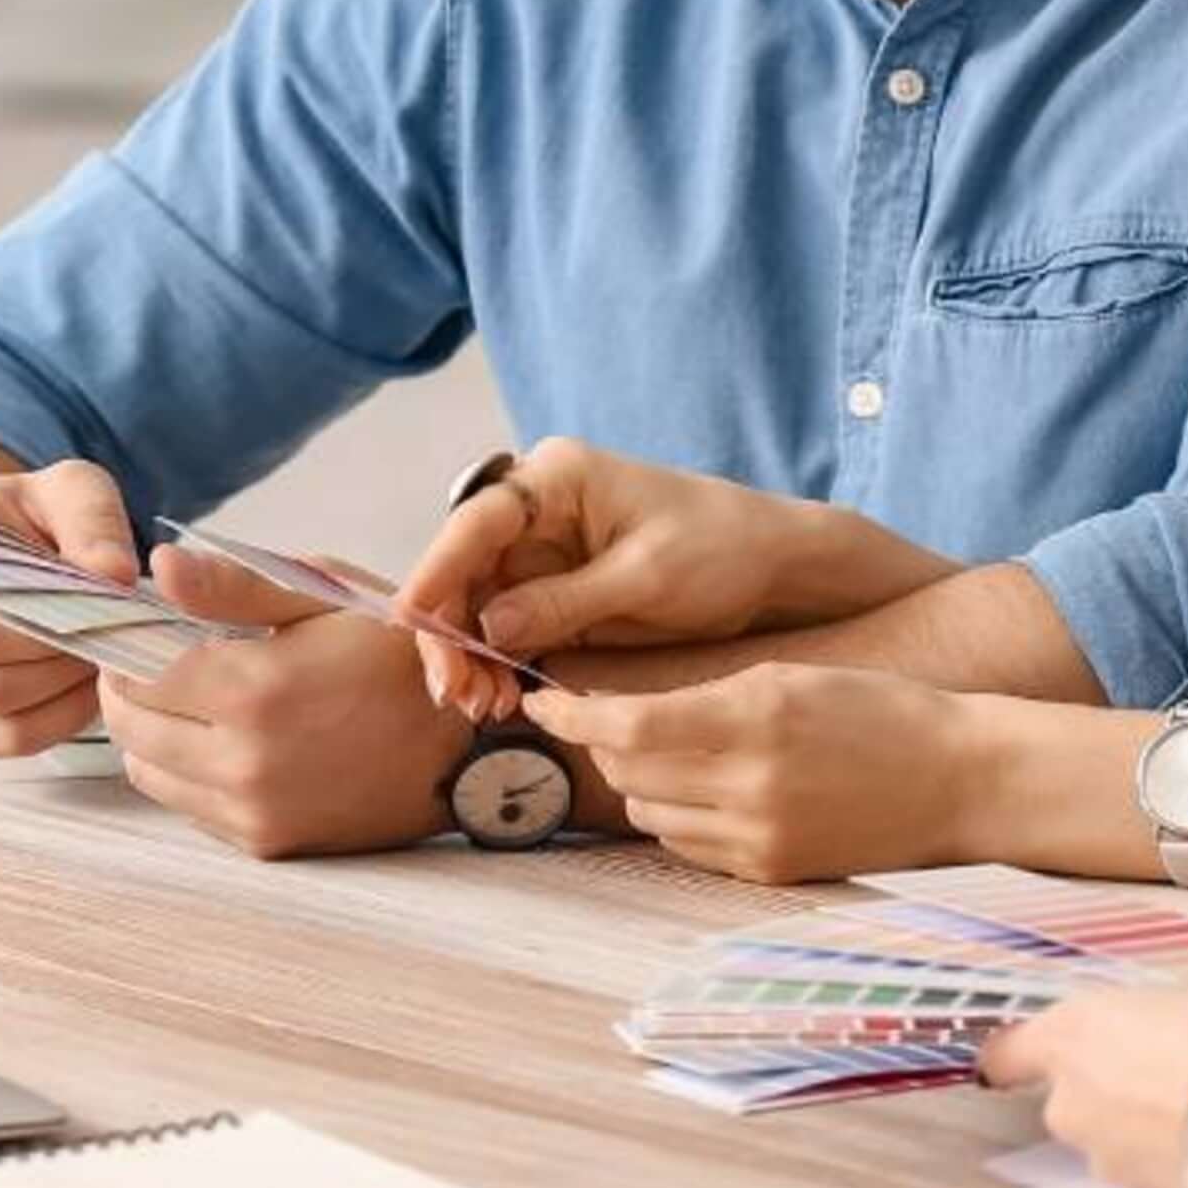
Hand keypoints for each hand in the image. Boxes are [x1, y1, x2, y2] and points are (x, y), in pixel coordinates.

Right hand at [0, 457, 137, 757]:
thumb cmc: (20, 517)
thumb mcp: (63, 490)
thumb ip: (91, 518)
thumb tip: (115, 574)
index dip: (48, 629)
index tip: (104, 606)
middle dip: (60, 663)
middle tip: (108, 634)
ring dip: (62, 691)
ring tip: (96, 652)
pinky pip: (5, 740)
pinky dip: (57, 720)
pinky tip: (83, 685)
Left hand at [100, 546, 470, 858]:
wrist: (470, 747)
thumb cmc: (404, 660)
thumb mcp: (330, 599)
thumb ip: (235, 585)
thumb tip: (157, 570)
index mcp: (255, 687)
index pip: (133, 670)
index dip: (131, 643)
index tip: (149, 629)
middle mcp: (243, 759)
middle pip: (129, 724)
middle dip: (133, 687)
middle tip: (169, 663)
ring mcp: (252, 808)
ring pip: (146, 770)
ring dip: (155, 733)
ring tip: (200, 703)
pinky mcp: (265, 842)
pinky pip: (188, 805)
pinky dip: (192, 772)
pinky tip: (236, 742)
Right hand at [396, 440, 853, 722]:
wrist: (777, 568)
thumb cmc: (724, 549)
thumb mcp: (647, 576)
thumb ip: (566, 600)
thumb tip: (488, 625)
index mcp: (559, 477)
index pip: (477, 523)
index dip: (436, 572)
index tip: (409, 622)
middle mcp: (538, 509)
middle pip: (465, 571)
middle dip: (451, 635)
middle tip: (456, 695)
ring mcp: (544, 554)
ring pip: (478, 609)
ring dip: (471, 660)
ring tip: (483, 709)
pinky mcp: (558, 594)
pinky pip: (508, 631)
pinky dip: (499, 666)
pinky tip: (502, 701)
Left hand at [517, 665, 963, 885]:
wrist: (961, 781)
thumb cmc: (882, 712)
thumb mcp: (794, 677)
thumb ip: (708, 696)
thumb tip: (619, 716)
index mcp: (756, 720)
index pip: (628, 726)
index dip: (574, 714)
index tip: (546, 699)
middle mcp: (750, 786)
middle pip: (628, 772)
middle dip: (605, 742)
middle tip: (605, 714)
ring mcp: (759, 839)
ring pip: (650, 813)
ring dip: (643, 782)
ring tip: (674, 753)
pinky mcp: (770, 873)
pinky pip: (688, 847)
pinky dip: (681, 816)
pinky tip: (711, 791)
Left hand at [979, 967, 1187, 1187]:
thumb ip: (1187, 989)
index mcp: (1073, 1034)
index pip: (1007, 1054)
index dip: (1021, 1054)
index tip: (1037, 1053)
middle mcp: (1073, 1104)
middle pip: (1071, 1096)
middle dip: (1112, 1086)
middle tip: (1172, 1064)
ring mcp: (1107, 1163)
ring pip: (1114, 1138)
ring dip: (1147, 1125)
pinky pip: (1155, 1172)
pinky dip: (1179, 1160)